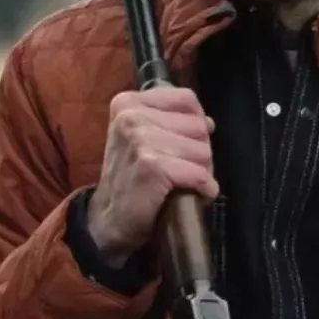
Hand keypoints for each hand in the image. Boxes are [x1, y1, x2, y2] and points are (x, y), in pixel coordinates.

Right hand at [85, 87, 217, 265]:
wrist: (109, 219)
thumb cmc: (132, 177)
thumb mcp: (145, 138)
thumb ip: (175, 122)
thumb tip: (209, 122)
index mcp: (128, 103)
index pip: (186, 99)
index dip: (194, 124)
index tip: (182, 144)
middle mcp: (131, 116)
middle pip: (198, 126)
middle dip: (199, 151)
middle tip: (180, 170)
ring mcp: (140, 139)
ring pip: (203, 150)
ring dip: (202, 171)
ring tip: (181, 182)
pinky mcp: (151, 166)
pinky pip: (199, 174)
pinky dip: (204, 188)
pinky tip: (193, 195)